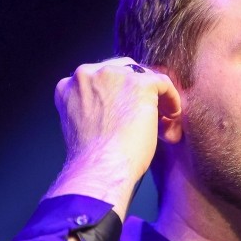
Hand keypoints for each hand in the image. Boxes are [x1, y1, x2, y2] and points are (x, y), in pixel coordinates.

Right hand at [47, 57, 180, 218]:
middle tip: (151, 117)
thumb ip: (93, 108)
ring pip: (145, 77)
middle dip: (139, 93)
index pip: (102, 79)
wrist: (99, 169)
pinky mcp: (139, 84)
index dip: (120, 96)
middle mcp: (87, 74)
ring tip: (164, 124)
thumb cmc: (93, 159)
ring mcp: (113, 75)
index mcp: (68, 85)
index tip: (130, 114)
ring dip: (156, 100)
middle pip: (124, 72)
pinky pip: (164, 84)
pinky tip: (172, 120)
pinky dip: (172, 101)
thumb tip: (118, 106)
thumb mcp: (82, 125)